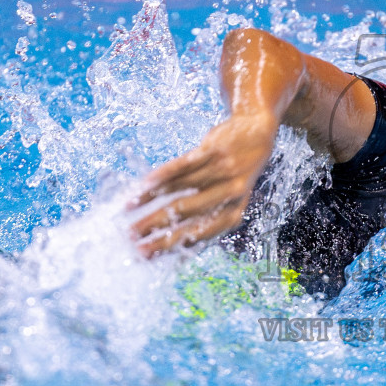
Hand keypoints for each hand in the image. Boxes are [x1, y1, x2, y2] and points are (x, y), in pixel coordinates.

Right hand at [128, 114, 278, 255]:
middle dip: (156, 226)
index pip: (199, 233)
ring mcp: (222, 170)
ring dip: (150, 200)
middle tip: (131, 237)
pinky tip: (144, 184)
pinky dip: (162, 175)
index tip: (146, 254)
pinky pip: (182, 165)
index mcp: (234, 212)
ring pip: (180, 188)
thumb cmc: (236, 175)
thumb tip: (175, 246)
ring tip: (127, 209)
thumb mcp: (230, 199)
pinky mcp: (213, 149)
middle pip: (187, 212)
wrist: (257, 132)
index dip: (171, 244)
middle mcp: (231, 192)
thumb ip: (207, 218)